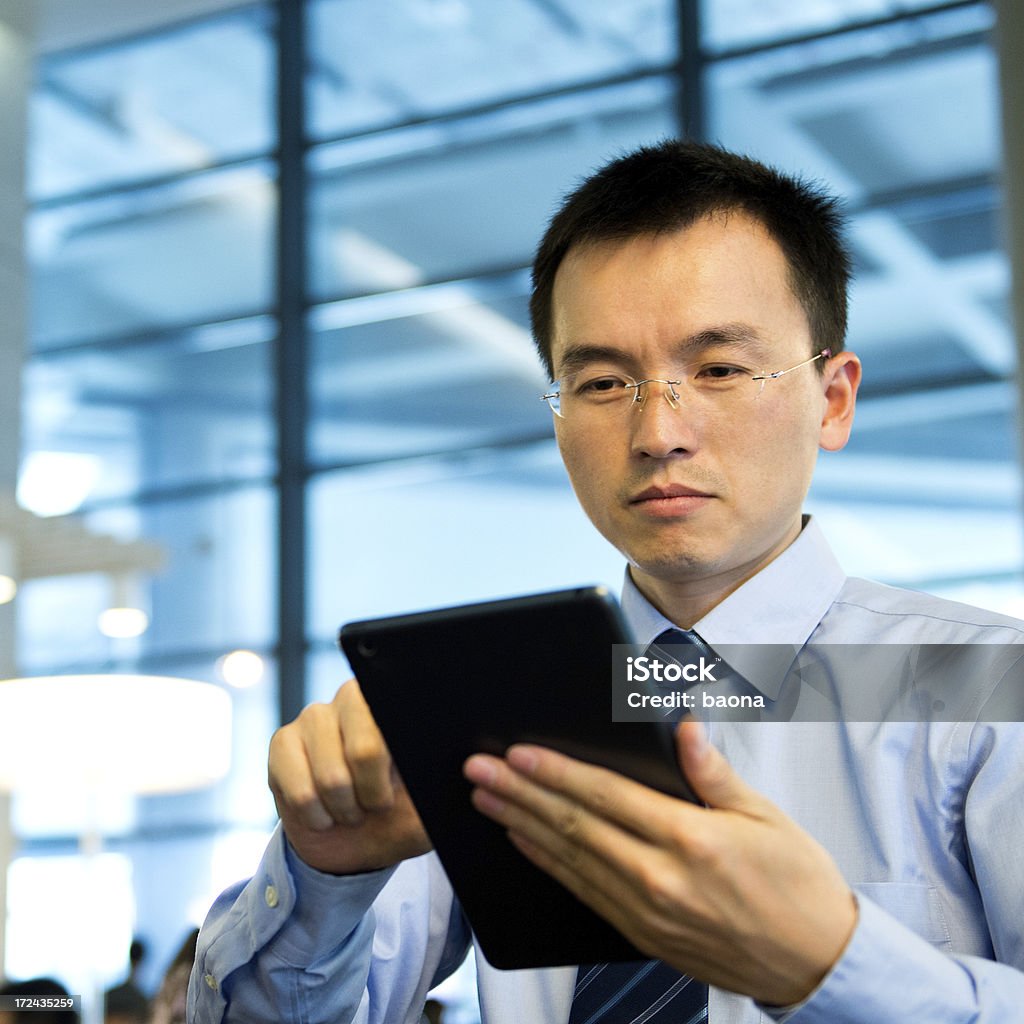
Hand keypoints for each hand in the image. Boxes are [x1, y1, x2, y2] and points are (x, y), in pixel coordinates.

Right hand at [269, 679, 430, 873]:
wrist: (351, 842)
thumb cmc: (399, 816)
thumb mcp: (429, 811)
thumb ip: (442, 789)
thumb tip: (466, 770)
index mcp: (395, 705)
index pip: (400, 713)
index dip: (399, 762)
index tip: (400, 785)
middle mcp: (354, 698)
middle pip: (366, 748)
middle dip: (373, 794)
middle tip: (377, 805)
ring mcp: (315, 716)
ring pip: (331, 776)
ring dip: (344, 809)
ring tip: (351, 809)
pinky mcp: (283, 741)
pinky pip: (299, 789)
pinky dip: (316, 815)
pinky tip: (324, 812)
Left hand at [463, 721, 856, 1005]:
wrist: (816, 962)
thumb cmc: (797, 884)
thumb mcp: (764, 816)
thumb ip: (712, 771)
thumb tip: (684, 728)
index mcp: (691, 840)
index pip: (606, 796)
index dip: (557, 772)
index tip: (519, 753)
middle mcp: (661, 879)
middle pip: (575, 827)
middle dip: (520, 794)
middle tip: (478, 770)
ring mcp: (647, 913)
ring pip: (569, 860)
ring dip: (521, 826)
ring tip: (486, 800)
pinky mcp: (643, 935)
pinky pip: (583, 894)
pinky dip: (548, 865)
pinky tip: (523, 843)